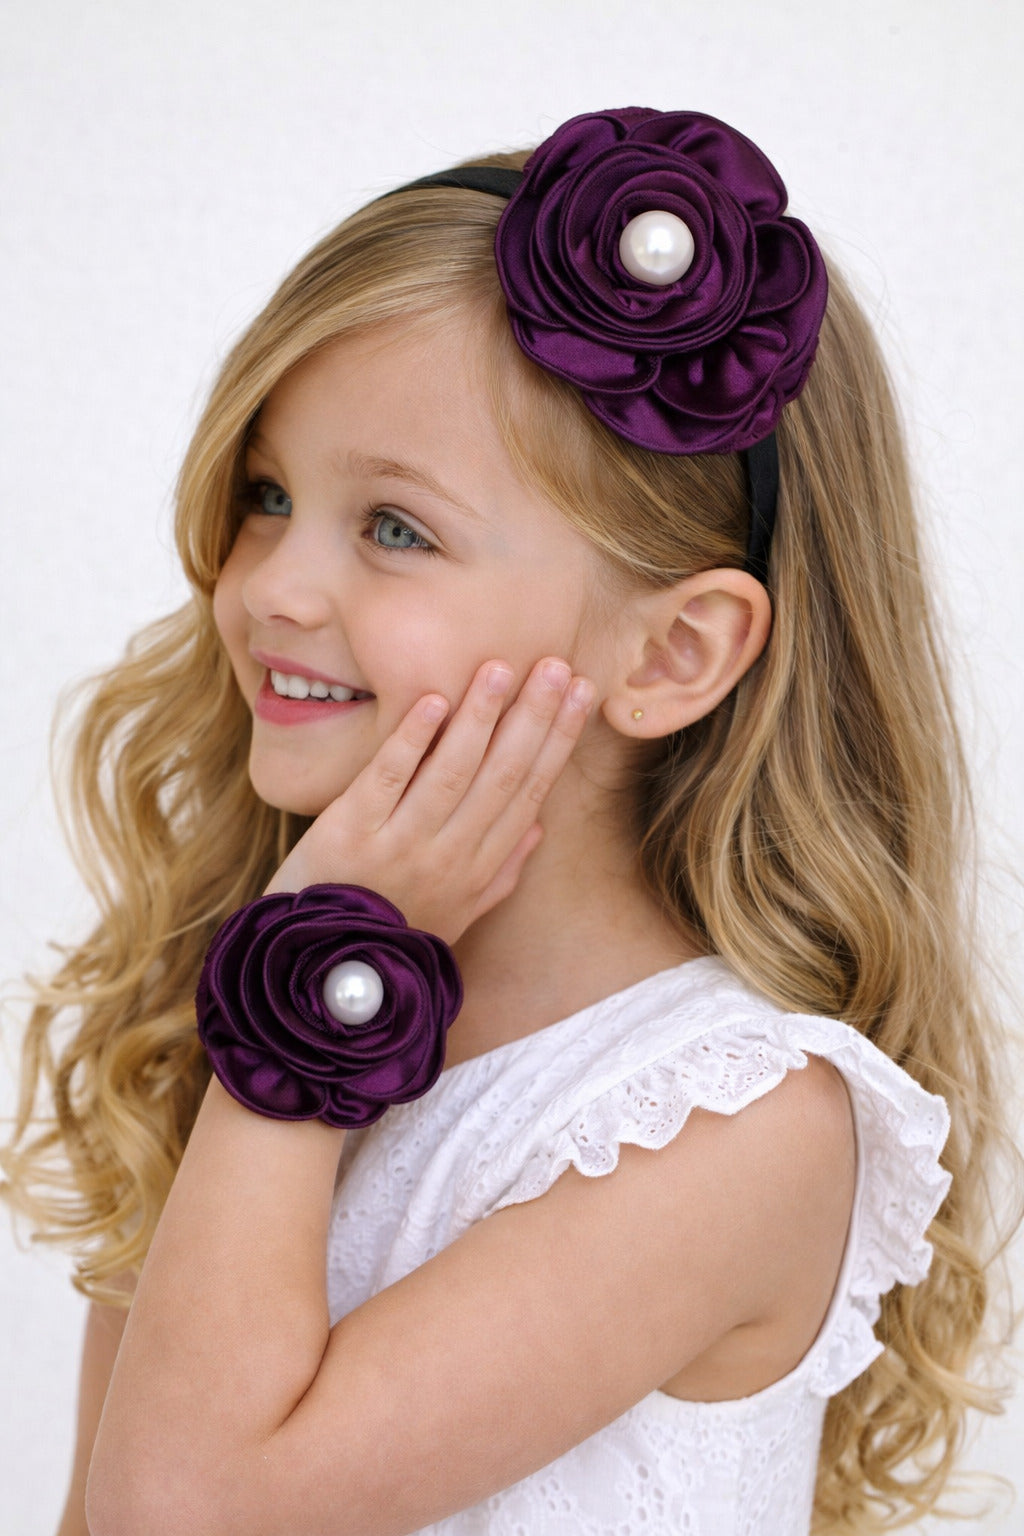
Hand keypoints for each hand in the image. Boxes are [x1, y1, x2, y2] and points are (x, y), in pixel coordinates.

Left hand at [263, 658, 594, 942]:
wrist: (313, 968)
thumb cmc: (389, 935)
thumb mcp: (454, 915)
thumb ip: (499, 873)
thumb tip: (538, 828)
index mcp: (478, 871)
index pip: (529, 794)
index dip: (558, 742)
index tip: (583, 695)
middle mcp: (447, 857)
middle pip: (501, 776)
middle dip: (533, 718)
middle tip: (556, 665)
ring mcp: (400, 845)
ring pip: (451, 772)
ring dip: (480, 717)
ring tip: (501, 668)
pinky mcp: (349, 834)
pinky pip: (388, 778)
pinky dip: (412, 739)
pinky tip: (434, 700)